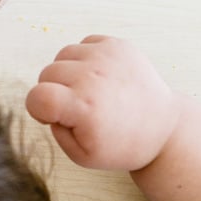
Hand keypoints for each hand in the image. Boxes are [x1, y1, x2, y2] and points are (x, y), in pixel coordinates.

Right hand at [25, 35, 182, 170]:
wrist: (163, 127)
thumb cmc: (121, 145)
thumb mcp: (82, 156)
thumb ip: (55, 130)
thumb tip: (47, 104)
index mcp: (84, 108)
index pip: (37, 96)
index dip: (37, 109)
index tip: (51, 116)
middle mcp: (94, 77)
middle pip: (46, 73)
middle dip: (53, 91)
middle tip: (76, 107)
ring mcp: (107, 56)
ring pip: (62, 55)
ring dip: (68, 73)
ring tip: (89, 90)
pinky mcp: (118, 45)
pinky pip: (82, 44)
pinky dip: (85, 59)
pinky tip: (100, 77)